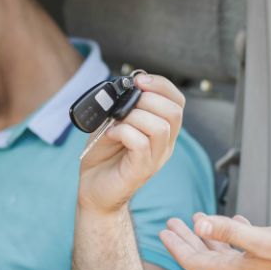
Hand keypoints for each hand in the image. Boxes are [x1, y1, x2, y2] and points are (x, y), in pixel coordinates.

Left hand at [78, 74, 184, 213]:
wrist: (93, 189)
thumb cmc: (103, 155)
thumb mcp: (112, 122)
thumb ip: (120, 106)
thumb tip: (124, 88)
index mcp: (162, 130)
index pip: (177, 101)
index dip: (161, 85)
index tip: (139, 80)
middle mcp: (164, 144)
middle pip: (174, 112)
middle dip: (148, 99)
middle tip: (126, 106)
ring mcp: (155, 158)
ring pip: (160, 127)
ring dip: (134, 117)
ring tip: (117, 123)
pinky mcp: (141, 170)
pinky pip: (141, 143)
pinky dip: (123, 132)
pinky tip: (111, 134)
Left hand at [160, 213, 270, 269]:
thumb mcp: (260, 239)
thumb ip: (228, 231)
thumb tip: (200, 223)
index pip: (194, 260)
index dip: (177, 245)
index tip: (164, 231)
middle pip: (203, 256)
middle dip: (185, 238)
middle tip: (171, 224)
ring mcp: (252, 269)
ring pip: (220, 251)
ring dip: (206, 235)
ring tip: (195, 220)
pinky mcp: (266, 262)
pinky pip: (240, 248)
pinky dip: (231, 234)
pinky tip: (234, 221)